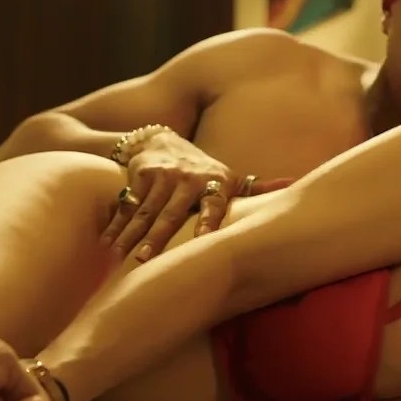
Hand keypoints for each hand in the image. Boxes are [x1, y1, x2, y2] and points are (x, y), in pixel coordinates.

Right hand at [100, 130, 286, 261]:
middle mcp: (189, 177)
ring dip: (130, 236)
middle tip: (143, 261)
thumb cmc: (203, 173)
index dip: (207, 223)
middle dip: (156, 238)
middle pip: (171, 214)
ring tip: (118, 257)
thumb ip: (258, 189)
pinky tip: (106, 244)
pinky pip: (127, 205)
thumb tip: (295, 186)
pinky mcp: (140, 173)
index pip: (213, 205)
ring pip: (145, 211)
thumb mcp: (229, 179)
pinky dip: (115, 225)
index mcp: (216, 183)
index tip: (202, 241)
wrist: (161, 139)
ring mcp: (163, 174)